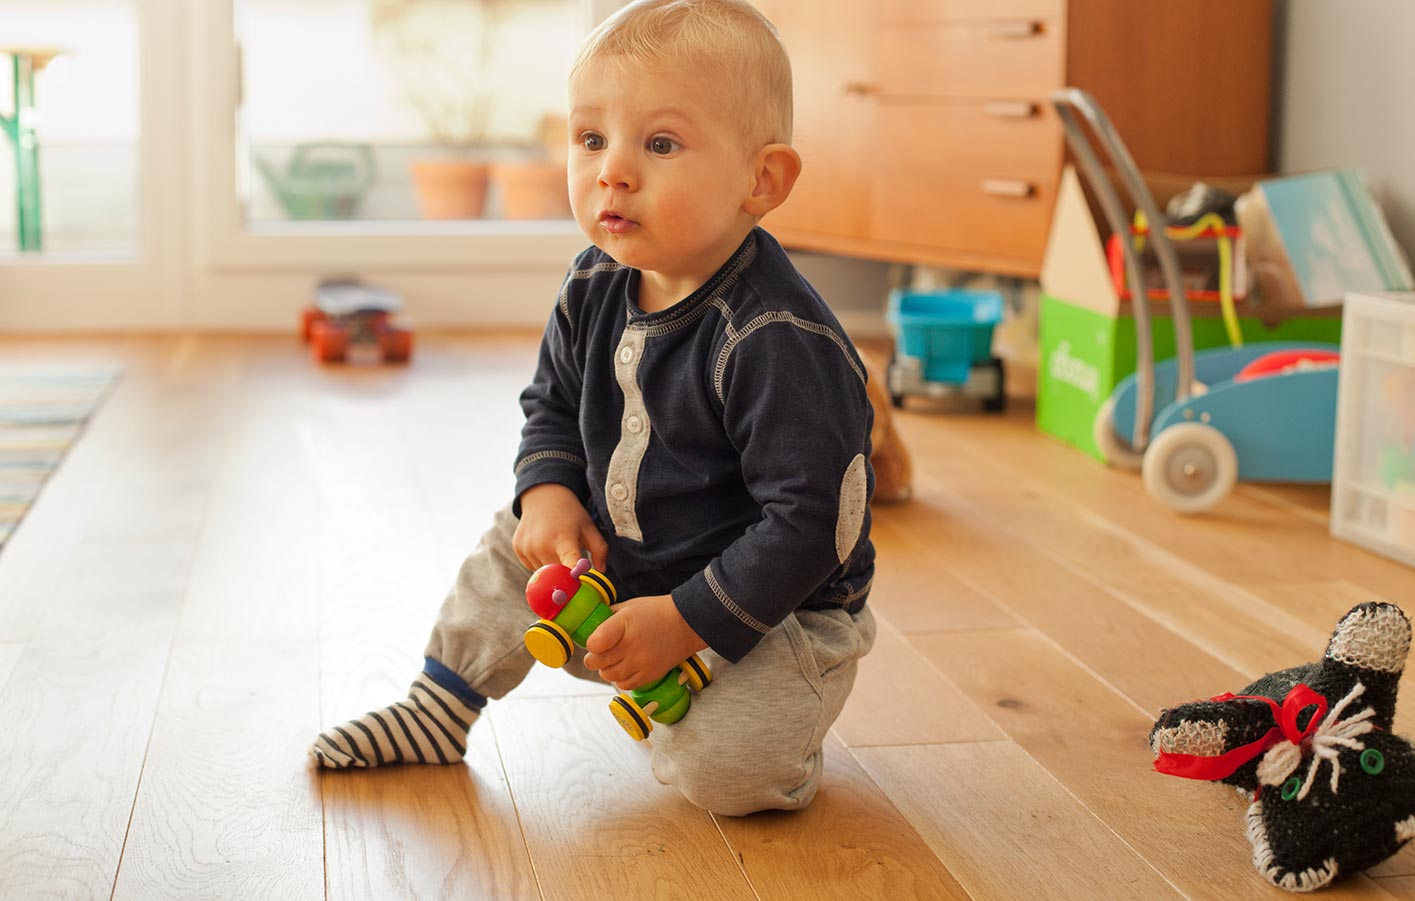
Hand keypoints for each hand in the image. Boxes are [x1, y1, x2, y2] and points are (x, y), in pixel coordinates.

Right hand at [513, 483, 607, 570]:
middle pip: (557, 575)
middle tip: (570, 560)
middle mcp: (543, 545)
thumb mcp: (589, 527)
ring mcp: (528, 548)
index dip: (573, 577)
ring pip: (543, 574)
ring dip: (552, 567)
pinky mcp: (518, 549)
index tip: (576, 583)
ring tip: (555, 546)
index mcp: (564, 540)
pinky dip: (540, 561)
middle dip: (565, 574)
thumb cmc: (570, 514)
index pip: (569, 565)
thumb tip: (602, 569)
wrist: (543, 496)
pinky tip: (543, 545)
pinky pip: (532, 567)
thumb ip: (600, 549)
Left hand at [583, 594, 707, 691]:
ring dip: (607, 668)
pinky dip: (621, 678)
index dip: (591, 644)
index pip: (594, 643)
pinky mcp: (650, 675)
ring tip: (615, 659)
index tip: (596, 640)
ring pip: (608, 675)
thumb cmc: (656, 612)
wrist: (687, 624)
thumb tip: (589, 628)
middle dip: (594, 657)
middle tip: (602, 651)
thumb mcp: (629, 606)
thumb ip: (608, 617)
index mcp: (624, 623)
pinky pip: (624, 684)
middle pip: (596, 662)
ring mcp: (641, 662)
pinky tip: (626, 667)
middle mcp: (632, 645)